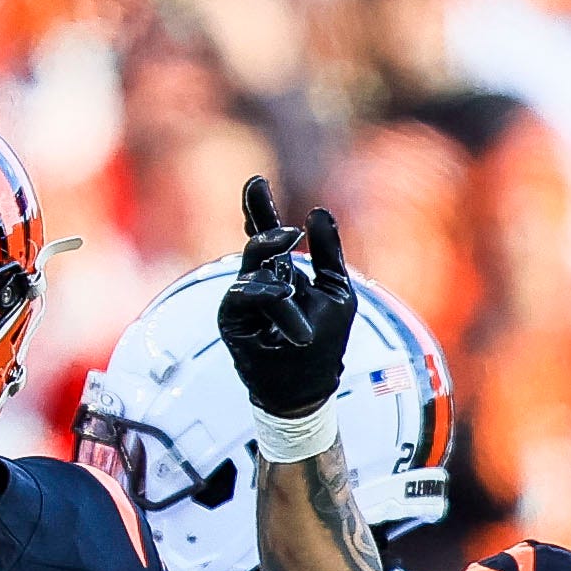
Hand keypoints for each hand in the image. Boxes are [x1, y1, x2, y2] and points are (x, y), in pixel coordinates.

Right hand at [216, 177, 353, 421]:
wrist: (307, 387)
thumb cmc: (324, 343)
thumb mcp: (338, 292)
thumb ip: (329, 253)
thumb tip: (318, 212)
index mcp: (282, 272)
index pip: (268, 236)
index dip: (259, 209)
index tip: (256, 182)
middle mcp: (259, 283)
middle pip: (254, 245)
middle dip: (261, 225)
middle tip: (286, 231)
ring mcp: (243, 302)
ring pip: (253, 272)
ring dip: (277, 281)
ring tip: (293, 291)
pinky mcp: (232, 321)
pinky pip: (242, 297)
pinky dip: (265, 296)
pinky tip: (283, 295)